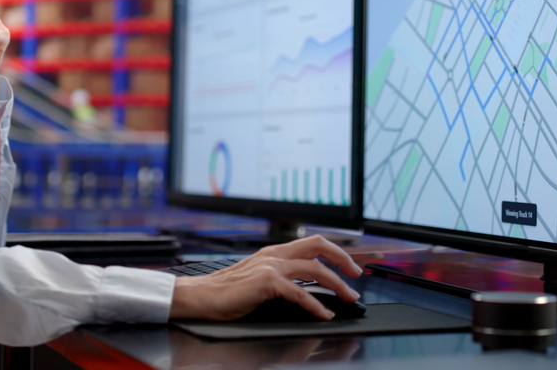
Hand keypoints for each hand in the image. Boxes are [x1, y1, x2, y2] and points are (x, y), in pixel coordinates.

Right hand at [168, 235, 362, 321]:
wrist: (200, 296)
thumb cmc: (225, 292)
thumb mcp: (258, 280)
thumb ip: (281, 280)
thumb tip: (307, 292)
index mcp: (274, 252)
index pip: (312, 243)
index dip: (335, 252)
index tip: (349, 265)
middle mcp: (275, 254)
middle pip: (319, 246)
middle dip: (343, 259)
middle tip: (356, 275)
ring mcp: (271, 266)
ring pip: (315, 269)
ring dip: (337, 284)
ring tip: (348, 298)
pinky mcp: (266, 282)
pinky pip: (300, 293)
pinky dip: (316, 305)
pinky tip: (323, 314)